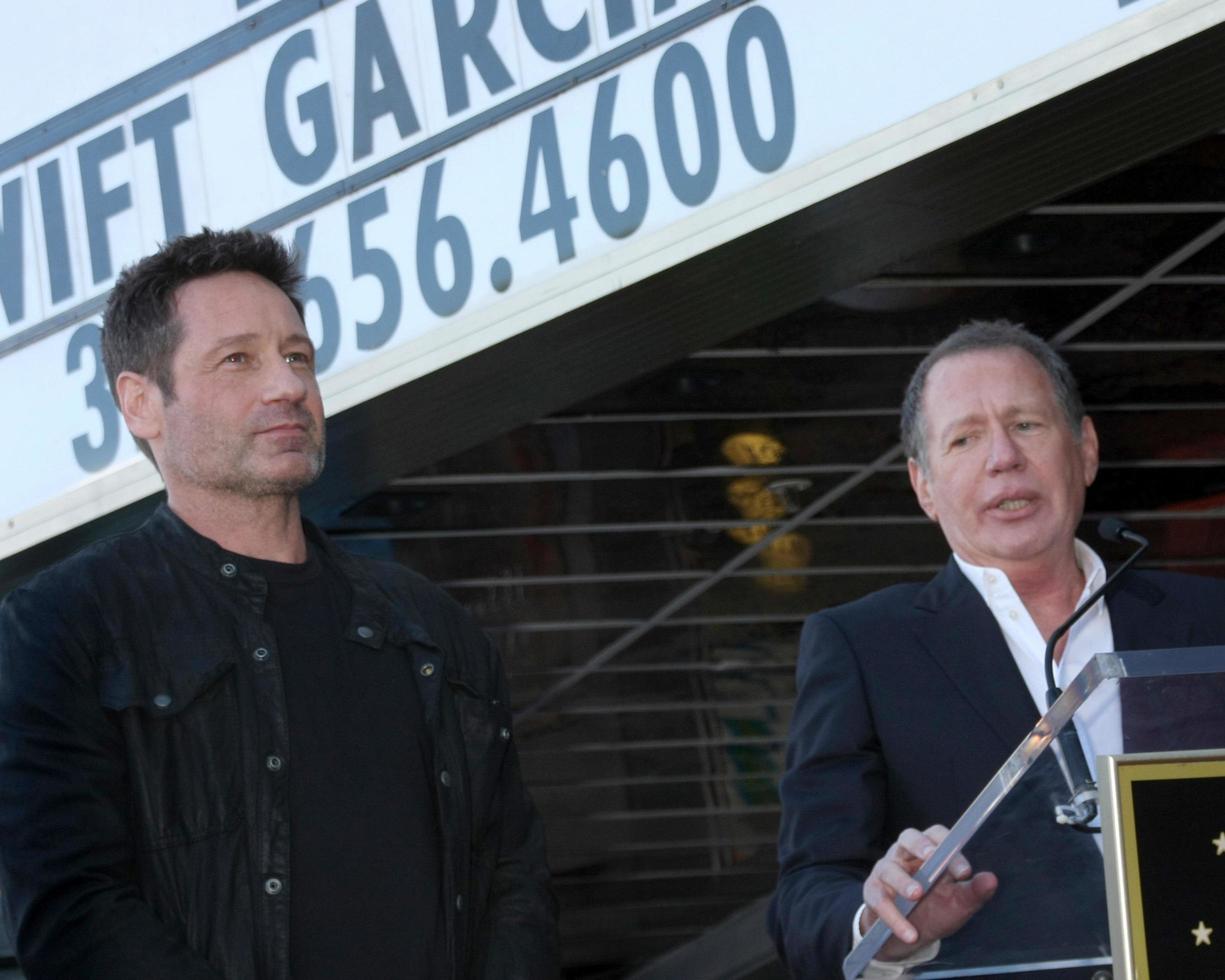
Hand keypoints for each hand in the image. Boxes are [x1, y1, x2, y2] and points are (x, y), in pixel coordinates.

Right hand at [860, 824, 997, 960]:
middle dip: (919, 845)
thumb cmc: (936, 910)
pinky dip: (893, 916)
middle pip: (907, 837)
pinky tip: (908, 933)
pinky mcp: (872, 892)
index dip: (949, 847)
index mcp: (929, 851)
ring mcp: (886, 871)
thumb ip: (973, 892)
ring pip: (888, 867)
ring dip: (902, 881)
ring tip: (916, 895)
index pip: (937, 836)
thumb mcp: (958, 903)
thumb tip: (991, 879)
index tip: (965, 872)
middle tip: (931, 856)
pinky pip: (878, 899)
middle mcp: (905, 855)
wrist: (910, 935)